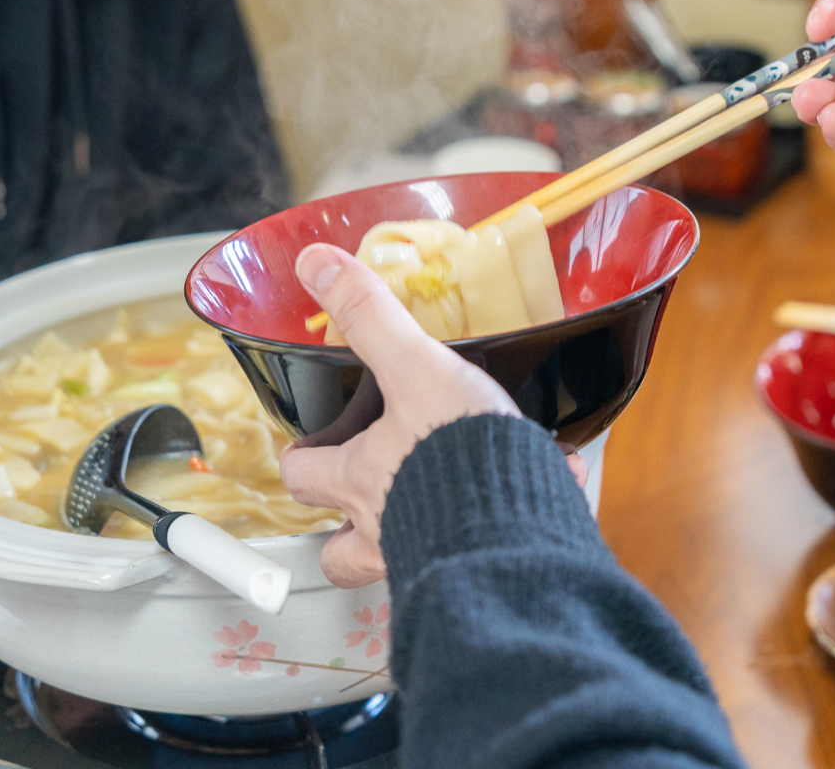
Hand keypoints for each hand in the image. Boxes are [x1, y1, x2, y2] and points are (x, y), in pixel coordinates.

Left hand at [279, 243, 586, 587]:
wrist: (520, 523)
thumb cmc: (460, 453)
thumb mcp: (415, 367)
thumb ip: (371, 317)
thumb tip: (319, 268)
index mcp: (360, 480)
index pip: (304, 477)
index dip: (301, 461)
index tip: (305, 452)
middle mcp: (385, 530)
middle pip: (338, 551)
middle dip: (342, 530)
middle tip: (363, 498)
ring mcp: (429, 557)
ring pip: (400, 565)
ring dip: (412, 542)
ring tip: (439, 513)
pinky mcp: (483, 564)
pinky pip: (479, 556)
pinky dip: (500, 529)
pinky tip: (533, 500)